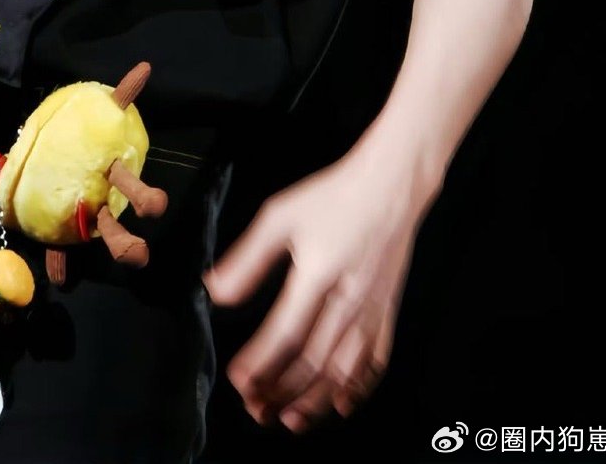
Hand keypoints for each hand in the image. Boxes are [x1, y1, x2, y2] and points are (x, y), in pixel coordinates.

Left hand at [203, 149, 425, 431]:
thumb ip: (248, 257)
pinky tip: (339, 403)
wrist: (390, 186)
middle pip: (314, 361)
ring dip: (314, 401)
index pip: (286, 332)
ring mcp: (372, 311)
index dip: (261, 361)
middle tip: (255, 407)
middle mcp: (348, 300)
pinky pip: (375, 362)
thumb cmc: (333, 197)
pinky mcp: (388, 313)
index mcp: (318, 273)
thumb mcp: (281, 214)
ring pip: (344, 371)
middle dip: (281, 390)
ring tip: (288, 418)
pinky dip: (357, 389)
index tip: (238, 380)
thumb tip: (215, 291)